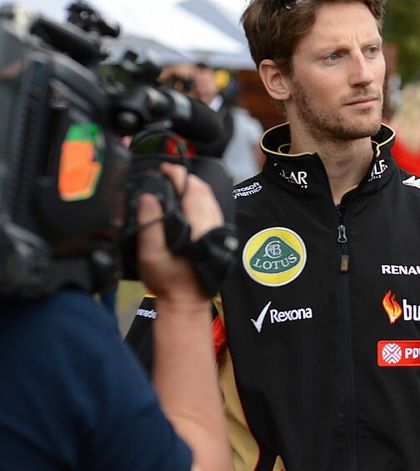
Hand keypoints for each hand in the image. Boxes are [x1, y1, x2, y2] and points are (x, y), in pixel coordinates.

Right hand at [137, 163, 223, 301]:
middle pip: (203, 191)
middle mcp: (212, 226)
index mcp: (198, 227)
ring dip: (195, 187)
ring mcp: (218, 231)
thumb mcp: (151, 255)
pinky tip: (190, 200)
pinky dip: (201, 199)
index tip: (164, 167)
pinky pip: (212, 210)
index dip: (177, 174)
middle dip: (186, 177)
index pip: (191, 190)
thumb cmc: (169, 282)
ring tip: (176, 182)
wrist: (187, 303)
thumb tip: (149, 197)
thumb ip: (150, 225)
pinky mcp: (218, 237)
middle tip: (167, 172)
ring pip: (210, 199)